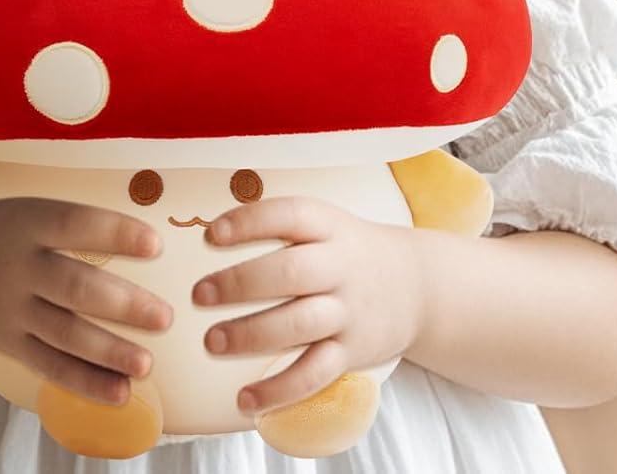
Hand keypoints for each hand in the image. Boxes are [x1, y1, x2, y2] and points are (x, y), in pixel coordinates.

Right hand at [0, 196, 173, 405]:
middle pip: (73, 287)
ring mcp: (11, 310)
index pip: (73, 223)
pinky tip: (120, 393)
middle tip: (165, 317)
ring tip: (147, 364)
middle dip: (122, 304)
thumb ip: (79, 223)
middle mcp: (17, 268)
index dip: (115, 233)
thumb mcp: (32, 209)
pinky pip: (51, 366)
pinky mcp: (11, 344)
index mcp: (27, 222)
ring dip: (109, 352)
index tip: (156, 245)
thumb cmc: (9, 232)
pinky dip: (86, 382)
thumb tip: (151, 239)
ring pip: (64, 334)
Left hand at [191, 197, 422, 416]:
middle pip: (290, 272)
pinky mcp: (351, 353)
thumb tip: (210, 233)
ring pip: (299, 325)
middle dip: (241, 283)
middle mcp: (340, 266)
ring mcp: (347, 311)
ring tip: (212, 342)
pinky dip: (279, 390)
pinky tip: (246, 400)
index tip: (212, 235)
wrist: (415, 286)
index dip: (250, 223)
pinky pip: (314, 374)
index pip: (289, 216)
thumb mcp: (324, 223)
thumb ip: (277, 225)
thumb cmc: (347, 251)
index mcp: (328, 226)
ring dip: (251, 335)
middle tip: (200, 294)